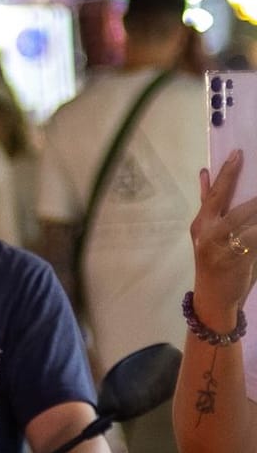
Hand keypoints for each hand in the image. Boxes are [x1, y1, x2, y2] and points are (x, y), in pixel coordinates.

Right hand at [191, 150, 256, 323]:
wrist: (214, 299)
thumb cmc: (216, 264)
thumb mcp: (210, 234)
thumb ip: (211, 205)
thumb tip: (204, 173)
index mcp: (201, 224)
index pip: (213, 193)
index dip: (226, 173)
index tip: (238, 153)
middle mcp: (207, 233)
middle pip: (225, 200)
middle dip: (239, 181)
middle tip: (249, 160)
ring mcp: (220, 245)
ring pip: (246, 216)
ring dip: (255, 205)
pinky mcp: (236, 257)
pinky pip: (254, 237)